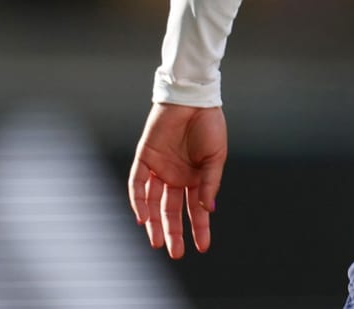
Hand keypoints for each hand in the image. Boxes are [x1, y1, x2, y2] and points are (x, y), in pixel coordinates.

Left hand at [129, 102, 226, 257]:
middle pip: (171, 210)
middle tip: (176, 253)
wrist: (193, 100)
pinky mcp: (144, 159)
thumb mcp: (216, 157)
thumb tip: (208, 210)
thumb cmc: (209, 125)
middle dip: (173, 232)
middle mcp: (176, 176)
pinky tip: (142, 217)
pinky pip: (138, 184)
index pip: (196, 209)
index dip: (200, 227)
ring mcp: (159, 169)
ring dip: (153, 222)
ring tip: (156, 242)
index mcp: (196, 177)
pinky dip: (138, 201)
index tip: (203, 247)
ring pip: (152, 202)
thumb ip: (210, 183)